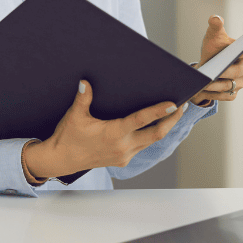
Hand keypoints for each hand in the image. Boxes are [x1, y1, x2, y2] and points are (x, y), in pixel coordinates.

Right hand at [23, 80, 186, 178]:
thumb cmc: (68, 138)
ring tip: (172, 114)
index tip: (174, 104)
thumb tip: (86, 82)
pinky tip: (152, 126)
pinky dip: (149, 136)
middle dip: (171, 120)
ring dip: (163, 128)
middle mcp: (123, 147)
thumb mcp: (74, 116)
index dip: (159, 112)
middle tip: (182, 106)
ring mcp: (124, 155)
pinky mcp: (122, 160)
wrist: (61, 160)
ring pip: (150, 142)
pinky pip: (142, 147)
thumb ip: (83, 98)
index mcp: (113, 134)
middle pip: (156, 134)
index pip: (141, 120)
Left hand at [190, 15, 242, 106]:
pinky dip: (212, 94)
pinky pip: (224, 96)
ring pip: (229, 86)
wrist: (207, 65)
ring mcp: (240, 83)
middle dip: (225, 72)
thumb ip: (215, 26)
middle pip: (238, 72)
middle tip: (212, 73)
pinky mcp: (232, 94)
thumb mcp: (213, 36)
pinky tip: (201, 91)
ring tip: (203, 84)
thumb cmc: (213, 48)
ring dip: (215, 86)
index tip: (237, 50)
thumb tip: (215, 18)